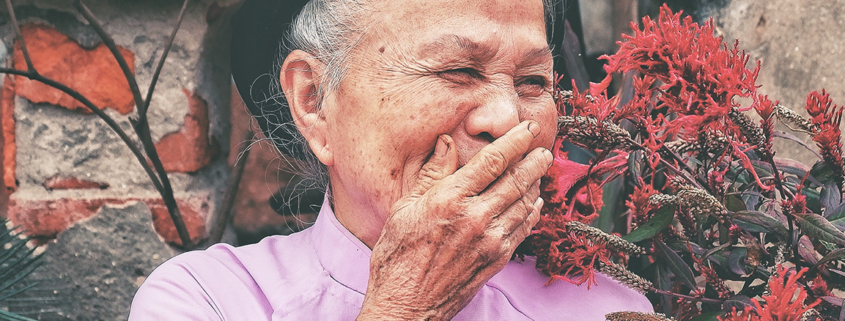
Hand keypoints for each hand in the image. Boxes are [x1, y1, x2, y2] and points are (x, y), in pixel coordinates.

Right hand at [357, 121, 553, 319]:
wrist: (406, 305)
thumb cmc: (397, 256)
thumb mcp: (404, 208)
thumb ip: (431, 174)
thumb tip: (447, 142)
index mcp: (450, 200)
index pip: (492, 162)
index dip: (514, 142)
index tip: (526, 130)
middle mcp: (475, 218)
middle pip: (516, 181)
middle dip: (533, 161)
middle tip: (543, 149)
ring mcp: (490, 240)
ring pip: (524, 204)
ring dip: (535, 185)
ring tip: (540, 171)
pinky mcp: (497, 259)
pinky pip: (522, 229)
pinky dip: (532, 213)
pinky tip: (534, 204)